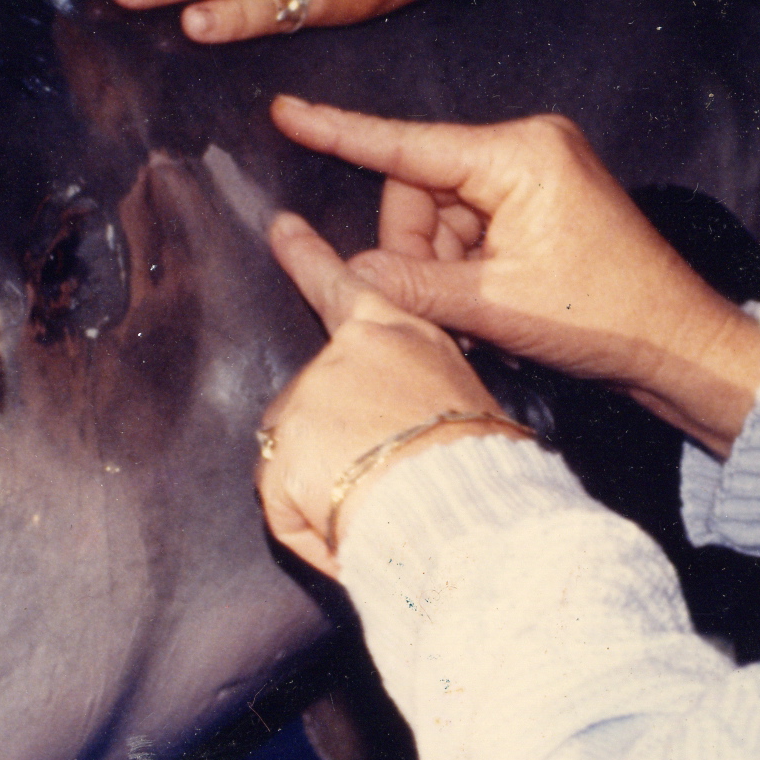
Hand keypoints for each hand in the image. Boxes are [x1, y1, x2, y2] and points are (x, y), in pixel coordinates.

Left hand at [255, 212, 518, 580]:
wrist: (460, 507)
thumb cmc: (480, 465)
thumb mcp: (462, 402)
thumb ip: (411, 390)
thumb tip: (386, 419)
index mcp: (397, 334)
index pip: (344, 287)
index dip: (307, 257)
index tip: (280, 226)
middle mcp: (342, 355)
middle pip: (317, 397)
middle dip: (334, 439)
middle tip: (380, 476)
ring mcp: (306, 400)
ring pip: (297, 451)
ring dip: (324, 482)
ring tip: (375, 508)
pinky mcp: (282, 451)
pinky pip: (284, 504)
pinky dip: (310, 525)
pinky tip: (348, 532)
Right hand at [270, 95, 759, 453]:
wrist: (678, 342)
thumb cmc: (605, 318)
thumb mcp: (493, 306)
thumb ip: (410, 284)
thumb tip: (345, 269)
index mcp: (519, 154)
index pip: (406, 145)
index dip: (338, 133)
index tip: (285, 111)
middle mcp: (527, 146)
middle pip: (419, 190)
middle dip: (415, 250)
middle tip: (442, 307)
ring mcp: (535, 171)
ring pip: (440, 215)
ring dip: (440, 267)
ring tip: (479, 315)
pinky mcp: (539, 199)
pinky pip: (470, 225)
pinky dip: (463, 268)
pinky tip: (488, 306)